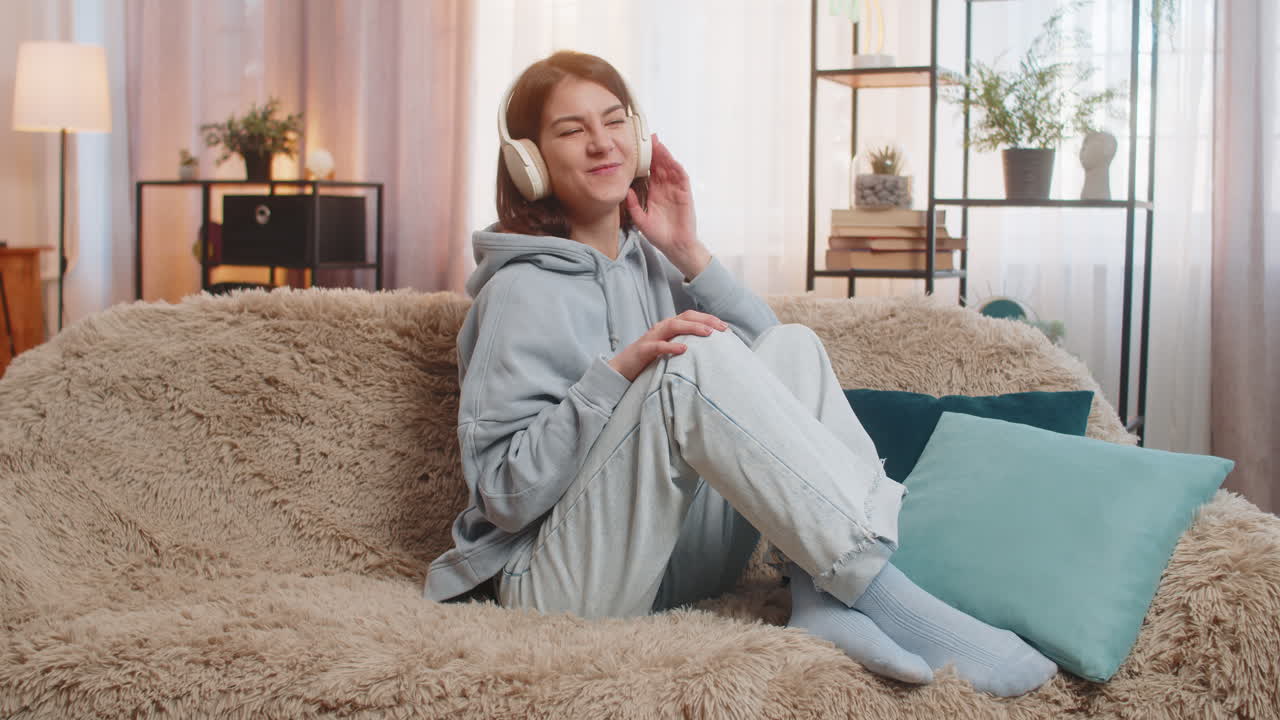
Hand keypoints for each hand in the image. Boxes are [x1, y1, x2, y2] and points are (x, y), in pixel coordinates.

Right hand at [608, 310, 728, 381]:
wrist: (621, 369)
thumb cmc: (649, 361)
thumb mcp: (669, 350)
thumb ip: (684, 345)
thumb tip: (709, 350)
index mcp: (669, 327)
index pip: (691, 316)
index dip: (709, 318)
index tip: (726, 327)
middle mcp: (661, 328)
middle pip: (685, 316)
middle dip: (705, 320)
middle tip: (722, 329)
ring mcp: (651, 337)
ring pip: (673, 326)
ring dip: (692, 328)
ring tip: (708, 333)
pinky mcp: (643, 350)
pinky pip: (658, 346)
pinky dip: (671, 346)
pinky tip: (684, 349)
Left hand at [625, 134, 711, 279]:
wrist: (675, 246)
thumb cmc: (660, 235)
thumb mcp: (641, 220)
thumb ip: (633, 206)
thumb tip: (625, 191)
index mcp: (654, 193)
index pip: (649, 172)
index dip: (644, 160)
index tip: (637, 148)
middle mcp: (665, 189)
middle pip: (660, 165)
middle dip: (655, 151)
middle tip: (649, 138)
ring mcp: (676, 190)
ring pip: (671, 168)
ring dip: (666, 156)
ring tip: (659, 144)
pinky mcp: (685, 195)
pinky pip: (682, 179)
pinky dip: (677, 169)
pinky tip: (672, 161)